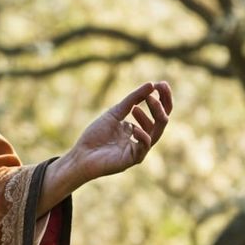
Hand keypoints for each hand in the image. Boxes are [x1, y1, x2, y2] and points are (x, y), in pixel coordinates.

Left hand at [37, 81, 172, 215]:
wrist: (81, 155)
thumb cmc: (95, 136)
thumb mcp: (115, 113)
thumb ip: (132, 100)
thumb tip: (151, 85)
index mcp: (138, 129)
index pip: (157, 114)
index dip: (162, 99)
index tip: (161, 84)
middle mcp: (141, 139)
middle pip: (161, 122)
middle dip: (163, 104)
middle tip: (160, 88)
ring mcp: (138, 150)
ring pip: (156, 133)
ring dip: (156, 114)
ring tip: (149, 99)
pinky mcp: (132, 160)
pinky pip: (144, 147)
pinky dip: (142, 135)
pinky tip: (133, 126)